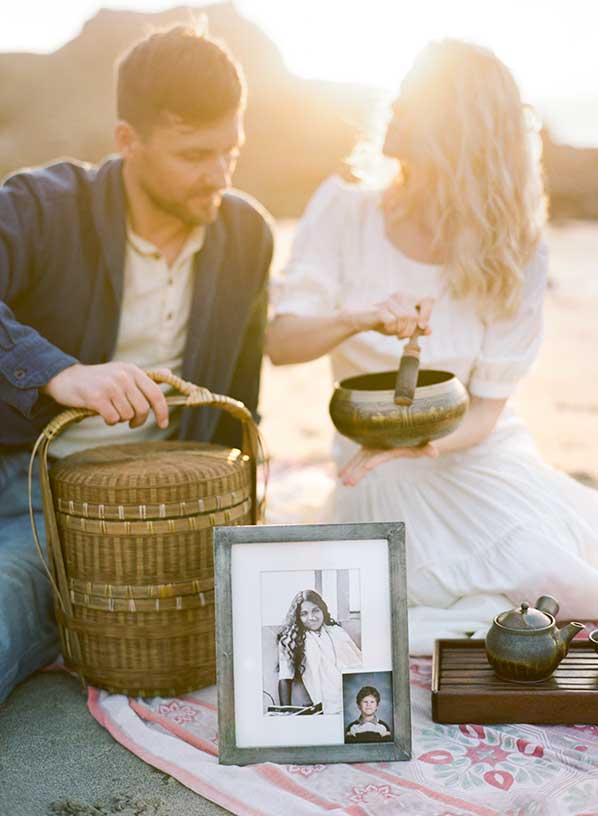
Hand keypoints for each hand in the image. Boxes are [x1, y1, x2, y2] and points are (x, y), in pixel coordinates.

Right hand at [41, 362, 170, 428]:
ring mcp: (110, 386)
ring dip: (120, 419)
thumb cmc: (98, 380)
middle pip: (142, 408)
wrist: (65, 378)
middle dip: (138, 420)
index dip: (162, 411)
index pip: (155, 393)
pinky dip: (109, 420)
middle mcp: (123, 376)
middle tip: (131, 422)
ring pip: (127, 415)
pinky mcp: (97, 397)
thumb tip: (170, 373)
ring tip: (111, 411)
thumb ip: (145, 376)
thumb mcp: (123, 372)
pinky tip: (102, 413)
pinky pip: (113, 418)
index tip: (163, 424)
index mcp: (132, 371)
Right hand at [339, 443, 438, 485]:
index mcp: (390, 444)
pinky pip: (358, 459)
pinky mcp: (369, 449)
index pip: (382, 454)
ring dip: (350, 470)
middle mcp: (378, 444)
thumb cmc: (417, 439)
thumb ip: (425, 449)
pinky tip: (341, 476)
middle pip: (365, 458)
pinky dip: (350, 466)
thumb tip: (434, 453)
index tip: (367, 466)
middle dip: (355, 470)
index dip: (375, 459)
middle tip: (347, 482)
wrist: (410, 429)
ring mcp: (372, 447)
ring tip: (342, 481)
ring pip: (359, 459)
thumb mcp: (422, 445)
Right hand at [349, 294, 433, 338]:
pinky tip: (387, 328)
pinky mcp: (380, 309)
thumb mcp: (403, 326)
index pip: (428, 300)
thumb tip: (429, 330)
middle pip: (415, 316)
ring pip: (405, 318)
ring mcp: (390, 301)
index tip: (422, 326)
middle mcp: (401, 296)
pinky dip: (392, 329)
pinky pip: (393, 320)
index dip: (427, 314)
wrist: (363, 320)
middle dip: (410, 330)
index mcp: (409, 297)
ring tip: (394, 333)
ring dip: (401, 331)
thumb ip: (417, 328)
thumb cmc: (384, 322)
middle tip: (402, 336)